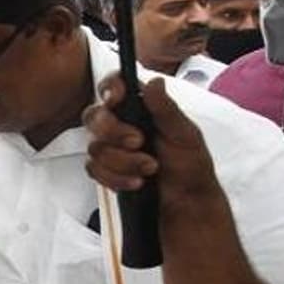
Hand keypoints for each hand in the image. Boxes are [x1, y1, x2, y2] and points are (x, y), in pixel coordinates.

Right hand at [83, 75, 217, 204]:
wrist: (186, 201)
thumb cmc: (190, 165)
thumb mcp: (184, 133)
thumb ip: (166, 108)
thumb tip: (155, 82)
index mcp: (140, 107)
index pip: (114, 86)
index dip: (109, 88)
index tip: (115, 99)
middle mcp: (120, 124)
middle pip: (94, 116)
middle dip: (113, 131)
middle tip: (139, 142)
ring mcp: (110, 148)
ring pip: (95, 148)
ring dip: (123, 161)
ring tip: (150, 169)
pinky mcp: (105, 170)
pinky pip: (94, 170)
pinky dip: (116, 178)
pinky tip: (136, 182)